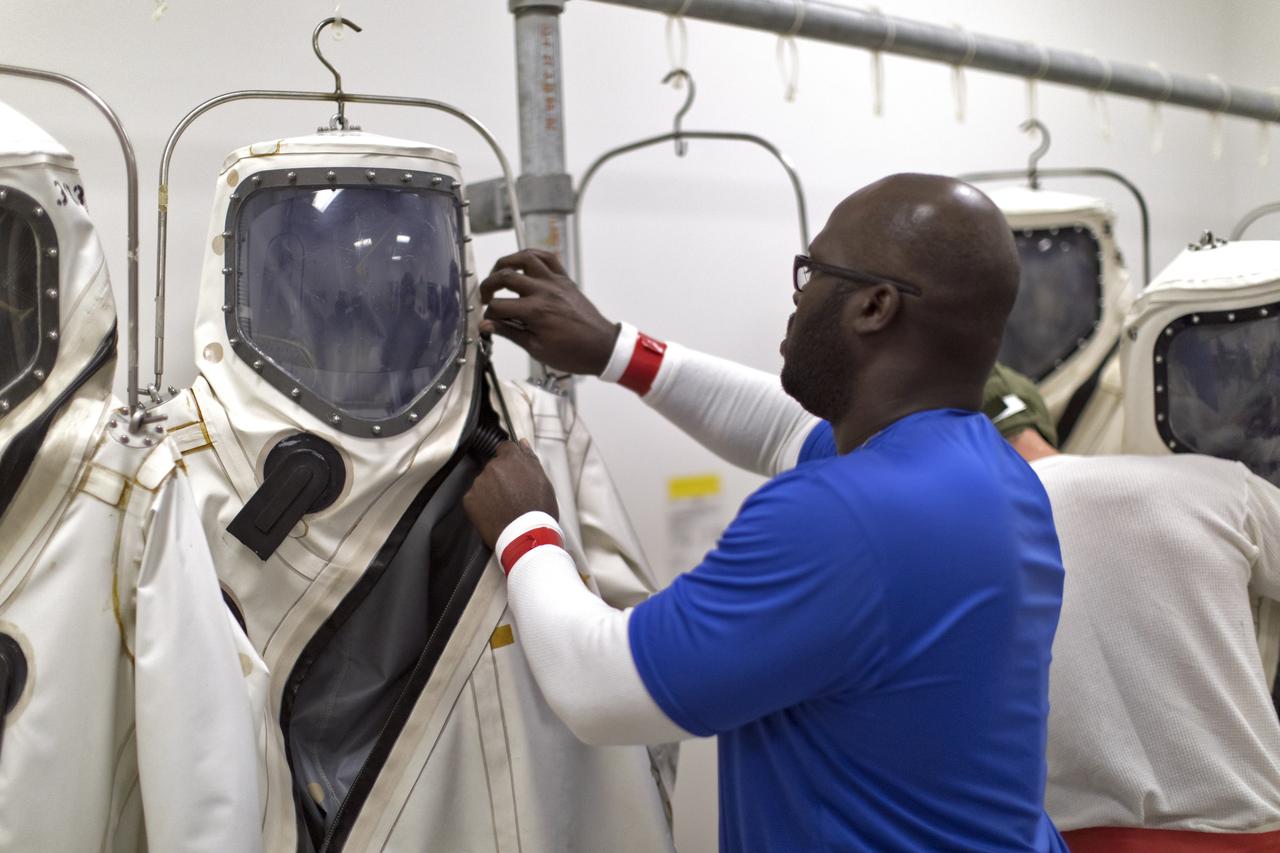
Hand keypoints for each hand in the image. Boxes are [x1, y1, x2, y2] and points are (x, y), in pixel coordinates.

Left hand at [463, 440, 559, 549]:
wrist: (526, 536)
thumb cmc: (538, 511)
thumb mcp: (543, 481)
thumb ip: (530, 458)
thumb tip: (523, 443)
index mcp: (511, 459)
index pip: (505, 448)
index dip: (510, 459)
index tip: (514, 471)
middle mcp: (492, 467)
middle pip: (494, 466)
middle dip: (501, 476)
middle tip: (513, 494)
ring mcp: (479, 484)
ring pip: (484, 482)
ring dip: (491, 490)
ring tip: (504, 506)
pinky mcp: (469, 500)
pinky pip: (475, 497)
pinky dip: (482, 504)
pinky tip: (494, 513)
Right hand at [479, 249, 619, 374]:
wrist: (601, 347)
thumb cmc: (573, 352)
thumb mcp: (536, 348)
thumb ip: (509, 332)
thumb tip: (487, 326)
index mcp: (536, 311)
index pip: (499, 306)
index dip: (488, 315)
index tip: (487, 322)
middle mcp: (544, 291)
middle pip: (505, 277)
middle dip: (488, 286)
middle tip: (485, 297)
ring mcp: (555, 282)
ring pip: (525, 258)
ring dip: (506, 262)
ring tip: (498, 274)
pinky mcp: (564, 279)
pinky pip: (547, 257)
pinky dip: (532, 255)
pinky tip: (522, 264)